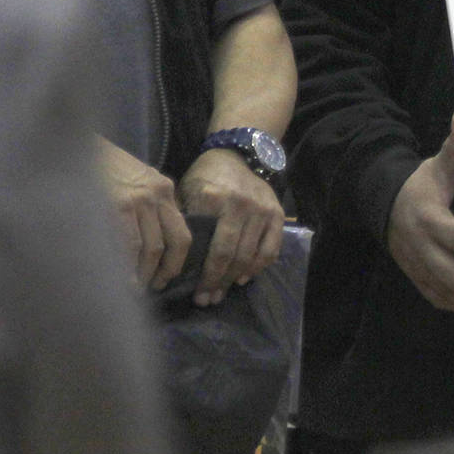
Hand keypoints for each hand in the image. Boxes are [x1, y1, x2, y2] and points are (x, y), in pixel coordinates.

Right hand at [97, 136, 189, 290]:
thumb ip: (147, 206)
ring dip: (144, 274)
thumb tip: (154, 246)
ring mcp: (137, 200)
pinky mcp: (117, 206)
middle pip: (170, 245)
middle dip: (163, 272)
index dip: (176, 262)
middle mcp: (155, 195)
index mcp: (163, 189)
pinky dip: (128, 268)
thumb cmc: (100, 167)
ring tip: (134, 289)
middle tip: (153, 288)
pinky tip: (122, 281)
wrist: (74, 143)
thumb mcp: (135, 179)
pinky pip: (128, 246)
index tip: (166, 277)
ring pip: (150, 249)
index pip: (182, 233)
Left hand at [178, 147, 285, 306]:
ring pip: (250, 256)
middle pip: (230, 256)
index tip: (194, 293)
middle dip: (218, 282)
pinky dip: (259, 266)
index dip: (201, 275)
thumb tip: (176, 259)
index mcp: (213, 199)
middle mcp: (240, 205)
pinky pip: (271, 249)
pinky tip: (245, 277)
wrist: (237, 153)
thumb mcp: (186, 191)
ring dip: (236, 279)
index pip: (208, 247)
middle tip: (207, 300)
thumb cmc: (205, 175)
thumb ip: (184, 220)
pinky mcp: (277, 214)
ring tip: (223, 293)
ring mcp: (261, 210)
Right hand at [386, 112, 453, 311]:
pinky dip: (450, 303)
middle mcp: (418, 243)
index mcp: (428, 216)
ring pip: (437, 287)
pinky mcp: (412, 271)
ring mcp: (413, 261)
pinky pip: (430, 293)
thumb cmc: (419, 184)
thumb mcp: (437, 164)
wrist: (382, 201)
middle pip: (444, 271)